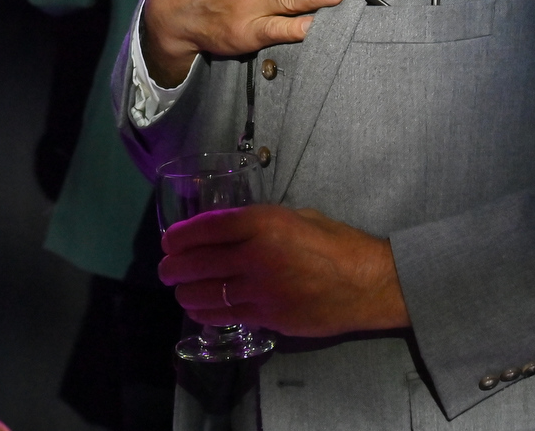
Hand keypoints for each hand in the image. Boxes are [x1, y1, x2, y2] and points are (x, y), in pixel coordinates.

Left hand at [158, 206, 408, 338]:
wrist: (368, 284)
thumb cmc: (338, 243)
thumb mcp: (298, 216)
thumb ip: (262, 221)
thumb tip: (232, 228)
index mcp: (262, 222)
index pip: (206, 228)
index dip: (180, 236)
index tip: (169, 241)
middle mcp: (254, 255)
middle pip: (197, 262)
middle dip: (174, 267)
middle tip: (166, 269)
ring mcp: (259, 290)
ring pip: (205, 294)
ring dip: (185, 292)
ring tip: (180, 290)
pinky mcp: (267, 317)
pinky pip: (225, 316)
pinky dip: (206, 312)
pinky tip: (199, 309)